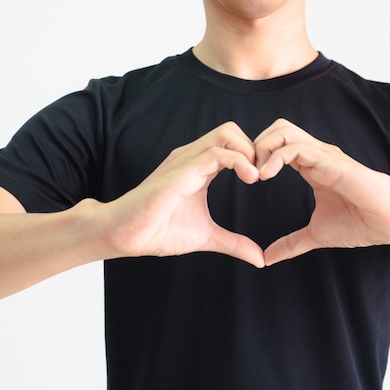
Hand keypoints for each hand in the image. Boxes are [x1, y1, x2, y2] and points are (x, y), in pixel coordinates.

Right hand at [101, 122, 265, 266]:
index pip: (233, 143)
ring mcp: (186, 161)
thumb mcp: (207, 237)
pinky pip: (216, 153)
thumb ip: (234, 243)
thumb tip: (260, 259)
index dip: (253, 157)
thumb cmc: (158, 231)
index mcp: (199, 167)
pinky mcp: (181, 171)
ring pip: (227, 134)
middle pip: (232, 130)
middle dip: (255, 148)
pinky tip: (250, 180)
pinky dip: (240, 161)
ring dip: (249, 152)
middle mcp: (193, 157)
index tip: (265, 179)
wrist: (124, 235)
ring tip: (257, 177)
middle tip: (264, 175)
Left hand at [254, 119, 389, 264]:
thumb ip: (291, 244)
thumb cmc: (363, 224)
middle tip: (246, 172)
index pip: (277, 146)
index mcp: (312, 167)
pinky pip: (296, 147)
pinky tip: (266, 176)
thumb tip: (267, 258)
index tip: (246, 180)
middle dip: (255, 146)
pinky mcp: (331, 161)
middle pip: (277, 129)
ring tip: (254, 174)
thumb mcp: (316, 235)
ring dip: (262, 148)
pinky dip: (275, 157)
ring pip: (283, 130)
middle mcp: (317, 155)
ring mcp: (324, 155)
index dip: (257, 158)